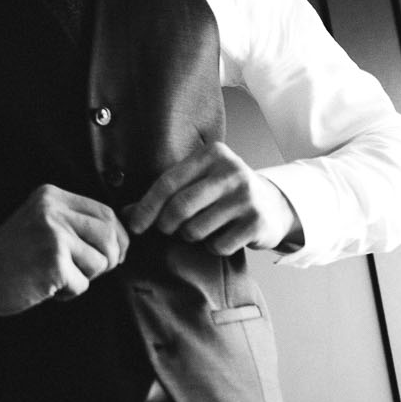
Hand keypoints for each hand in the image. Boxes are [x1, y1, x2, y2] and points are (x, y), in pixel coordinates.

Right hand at [0, 185, 129, 316]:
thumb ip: (76, 222)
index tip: (114, 255)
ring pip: (100, 262)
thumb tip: (125, 235)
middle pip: (110, 236)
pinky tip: (47, 287)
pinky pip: (83, 284)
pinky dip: (69, 293)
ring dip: (84, 278)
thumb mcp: (43, 223)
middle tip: (86, 272)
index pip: (105, 212)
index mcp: (51, 196)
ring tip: (57, 276)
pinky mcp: (53, 262)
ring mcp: (52, 235)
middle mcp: (52, 210)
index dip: (118, 237)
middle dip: (109, 260)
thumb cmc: (15, 255)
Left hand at [120, 140, 299, 254]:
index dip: (147, 206)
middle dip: (166, 225)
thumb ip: (165, 193)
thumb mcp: (197, 181)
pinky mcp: (257, 222)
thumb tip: (126, 214)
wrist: (274, 204)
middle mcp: (231, 171)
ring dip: (190, 236)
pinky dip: (212, 247)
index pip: (168, 182)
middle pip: (180, 207)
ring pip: (196, 230)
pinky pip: (217, 245)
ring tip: (201, 228)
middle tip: (167, 229)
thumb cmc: (223, 192)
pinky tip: (222, 235)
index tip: (135, 225)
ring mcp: (247, 197)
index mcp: (212, 154)